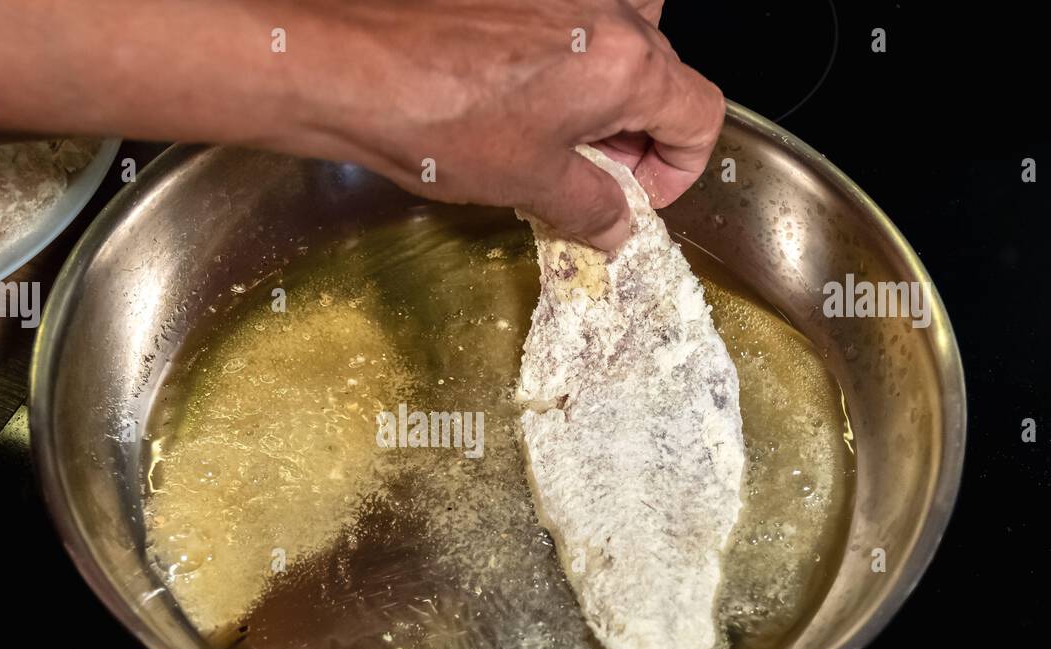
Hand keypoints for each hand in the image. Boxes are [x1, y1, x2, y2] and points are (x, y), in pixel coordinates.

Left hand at [268, 0, 723, 249]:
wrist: (350, 65)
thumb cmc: (433, 115)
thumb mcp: (528, 183)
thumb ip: (592, 208)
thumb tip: (617, 225)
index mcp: (627, 63)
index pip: (700, 116)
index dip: (678, 170)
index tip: (635, 196)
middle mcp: (607, 10)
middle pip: (662, 74)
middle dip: (637, 133)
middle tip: (591, 174)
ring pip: (622, 38)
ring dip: (607, 88)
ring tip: (557, 130)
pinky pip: (572, 19)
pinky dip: (565, 57)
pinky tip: (517, 93)